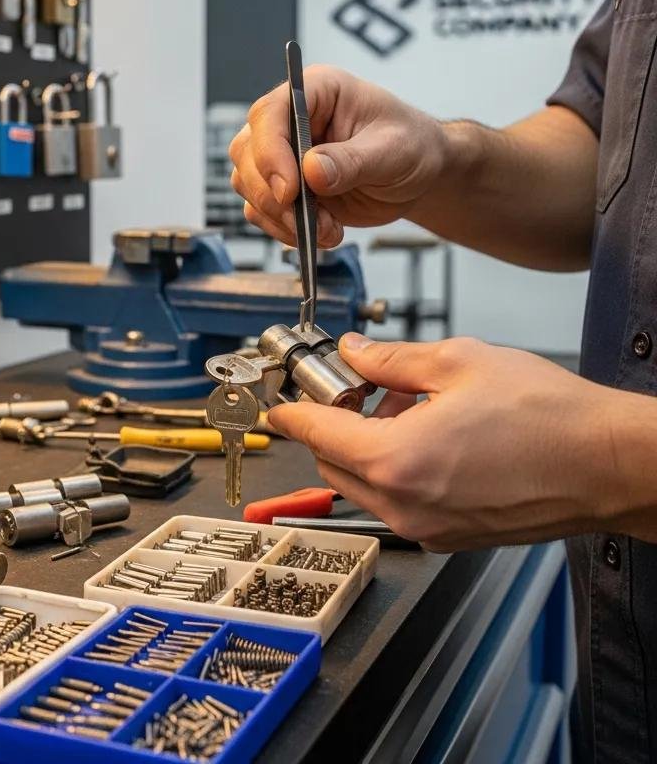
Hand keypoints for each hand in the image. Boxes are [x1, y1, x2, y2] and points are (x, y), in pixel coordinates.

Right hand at [229, 64, 449, 246]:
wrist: (417, 176)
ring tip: (327, 229)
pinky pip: (260, 210)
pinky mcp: (282, 186)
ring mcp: (281, 154)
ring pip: (247, 183)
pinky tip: (321, 232)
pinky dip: (283, 229)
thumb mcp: (394, 150)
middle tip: (308, 221)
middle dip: (273, 194)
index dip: (270, 152)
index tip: (289, 190)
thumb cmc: (411, 147)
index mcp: (316, 91)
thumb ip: (353, 160)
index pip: (270, 113)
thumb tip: (311, 171)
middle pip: (247, 151)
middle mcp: (290, 119)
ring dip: (280, 216)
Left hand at [265, 333, 626, 550]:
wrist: (610, 464)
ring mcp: (428, 528)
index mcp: (396, 462)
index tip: (280, 402)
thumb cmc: (548, 416)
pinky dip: (394, 468)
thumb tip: (355, 353)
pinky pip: (398, 500)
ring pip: (364, 485)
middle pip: (333, 464)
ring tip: (406, 404)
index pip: (316, 435)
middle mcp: (405, 505)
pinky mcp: (450, 536)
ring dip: (366, 446)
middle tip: (360, 386)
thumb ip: (391, 359)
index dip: (293, 412)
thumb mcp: (458, 363)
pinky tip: (427, 433)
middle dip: (334, 424)